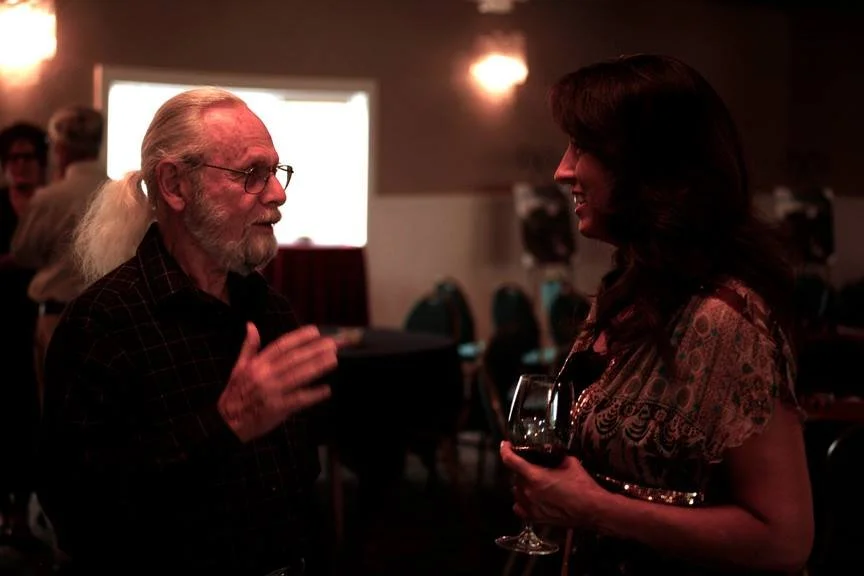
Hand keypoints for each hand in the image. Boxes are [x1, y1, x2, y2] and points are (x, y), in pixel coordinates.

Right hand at [218, 323, 337, 441]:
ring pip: (299, 376)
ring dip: (318, 367)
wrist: (227, 424)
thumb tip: (251, 325)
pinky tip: (327, 390)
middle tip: (334, 344)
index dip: (299, 337)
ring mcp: (272, 392)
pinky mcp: (278, 409)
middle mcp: (265, 375)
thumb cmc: (235, 395)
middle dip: (315, 350)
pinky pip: (299, 399)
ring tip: (334, 360)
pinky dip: (313, 394)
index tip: (315, 331)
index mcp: (257, 364)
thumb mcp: (238, 368)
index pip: (280, 346)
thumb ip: (249, 347)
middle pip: (294, 359)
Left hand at [500, 440, 604, 528]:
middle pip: (515, 476)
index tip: (505, 444)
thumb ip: (556, 456)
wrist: (593, 510)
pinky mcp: (535, 518)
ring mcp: (530, 507)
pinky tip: (530, 498)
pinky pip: (519, 507)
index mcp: (535, 476)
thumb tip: (552, 452)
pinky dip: (522, 501)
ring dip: (522, 484)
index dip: (505, 450)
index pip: (510, 461)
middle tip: (533, 466)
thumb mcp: (570, 463)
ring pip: (517, 491)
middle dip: (522, 469)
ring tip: (535, 483)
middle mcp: (528, 492)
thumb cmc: (583, 486)